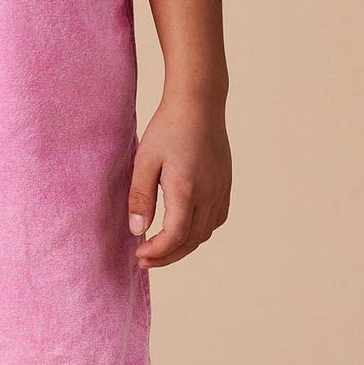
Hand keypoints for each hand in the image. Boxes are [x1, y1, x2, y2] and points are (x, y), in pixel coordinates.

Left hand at [127, 96, 230, 269]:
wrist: (199, 104)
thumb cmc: (168, 128)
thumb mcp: (144, 160)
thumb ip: (140, 197)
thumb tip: (137, 230)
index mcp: (186, 189)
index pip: (175, 236)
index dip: (157, 252)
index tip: (138, 255)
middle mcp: (209, 194)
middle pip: (191, 241)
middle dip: (167, 256)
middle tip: (145, 260)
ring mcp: (221, 190)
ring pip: (205, 233)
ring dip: (184, 246)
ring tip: (161, 249)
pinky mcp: (226, 185)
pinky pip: (215, 220)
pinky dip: (199, 232)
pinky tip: (183, 230)